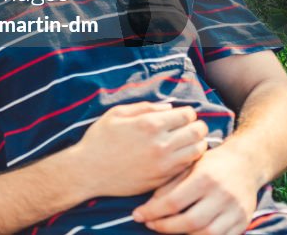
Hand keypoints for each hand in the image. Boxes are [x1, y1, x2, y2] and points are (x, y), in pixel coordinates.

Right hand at [73, 102, 208, 197]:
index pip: (187, 115)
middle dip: (196, 126)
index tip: (182, 115)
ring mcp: (164, 164)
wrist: (88, 171)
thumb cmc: (99, 139)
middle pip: (198, 132)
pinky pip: (188, 167)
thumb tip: (169, 108)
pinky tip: (179, 155)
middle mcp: (161, 144)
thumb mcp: (116, 114)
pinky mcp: (163, 179)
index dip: (187, 113)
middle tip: (189, 127)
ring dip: (196, 143)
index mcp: (149, 124)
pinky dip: (189, 159)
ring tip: (186, 141)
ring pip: (198, 151)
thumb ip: (145, 107)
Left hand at [132, 145, 259, 233]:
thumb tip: (148, 208)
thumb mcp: (187, 167)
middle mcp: (222, 195)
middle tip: (150, 224)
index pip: (174, 202)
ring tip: (167, 229)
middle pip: (190, 221)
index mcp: (204, 178)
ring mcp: (235, 211)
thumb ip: (168, 186)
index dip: (153, 212)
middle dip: (166, 227)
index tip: (138, 215)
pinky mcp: (244, 221)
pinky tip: (188, 233)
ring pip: (207, 234)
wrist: (245, 164)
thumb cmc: (209, 164)